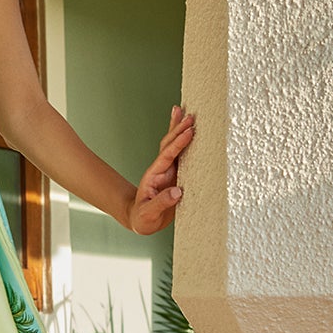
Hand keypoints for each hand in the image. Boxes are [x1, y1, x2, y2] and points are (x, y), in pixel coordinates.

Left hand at [128, 105, 194, 234]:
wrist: (140, 221)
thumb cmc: (143, 218)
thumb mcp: (148, 214)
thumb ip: (161, 203)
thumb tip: (177, 192)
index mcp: (155, 176)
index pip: (167, 156)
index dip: (178, 144)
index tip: (189, 132)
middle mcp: (162, 169)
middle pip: (170, 145)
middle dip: (179, 130)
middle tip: (192, 116)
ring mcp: (168, 171)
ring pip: (174, 146)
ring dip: (179, 129)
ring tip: (186, 112)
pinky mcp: (175, 175)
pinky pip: (181, 155)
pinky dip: (183, 141)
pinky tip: (186, 129)